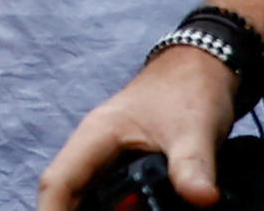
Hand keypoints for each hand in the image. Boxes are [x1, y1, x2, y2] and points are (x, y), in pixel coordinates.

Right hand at [40, 44, 245, 210]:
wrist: (203, 67)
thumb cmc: (191, 89)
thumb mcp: (195, 130)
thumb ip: (193, 166)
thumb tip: (202, 199)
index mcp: (97, 135)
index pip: (59, 180)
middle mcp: (93, 148)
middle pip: (66, 192)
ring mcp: (106, 157)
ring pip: (82, 194)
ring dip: (84, 210)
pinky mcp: (123, 165)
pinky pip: (103, 194)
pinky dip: (107, 208)